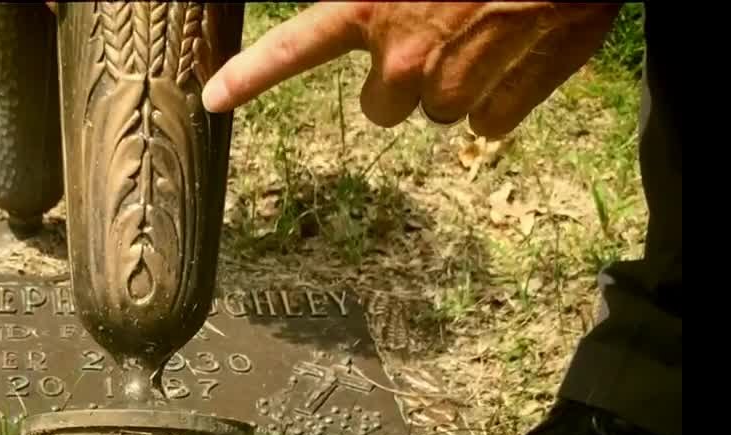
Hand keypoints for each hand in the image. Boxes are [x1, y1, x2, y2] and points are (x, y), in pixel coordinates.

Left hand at [201, 2, 622, 135]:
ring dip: (456, 84)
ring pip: (439, 114)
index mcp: (371, 6)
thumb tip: (353, 9)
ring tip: (486, 31)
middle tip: (436, 35)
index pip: (293, 47)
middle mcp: (408, 55)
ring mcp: (459, 84)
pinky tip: (516, 54)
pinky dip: (502, 98)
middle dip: (403, 80)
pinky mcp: (512, 99)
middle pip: (383, 107)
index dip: (250, 76)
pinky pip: (489, 126)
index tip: (214, 99)